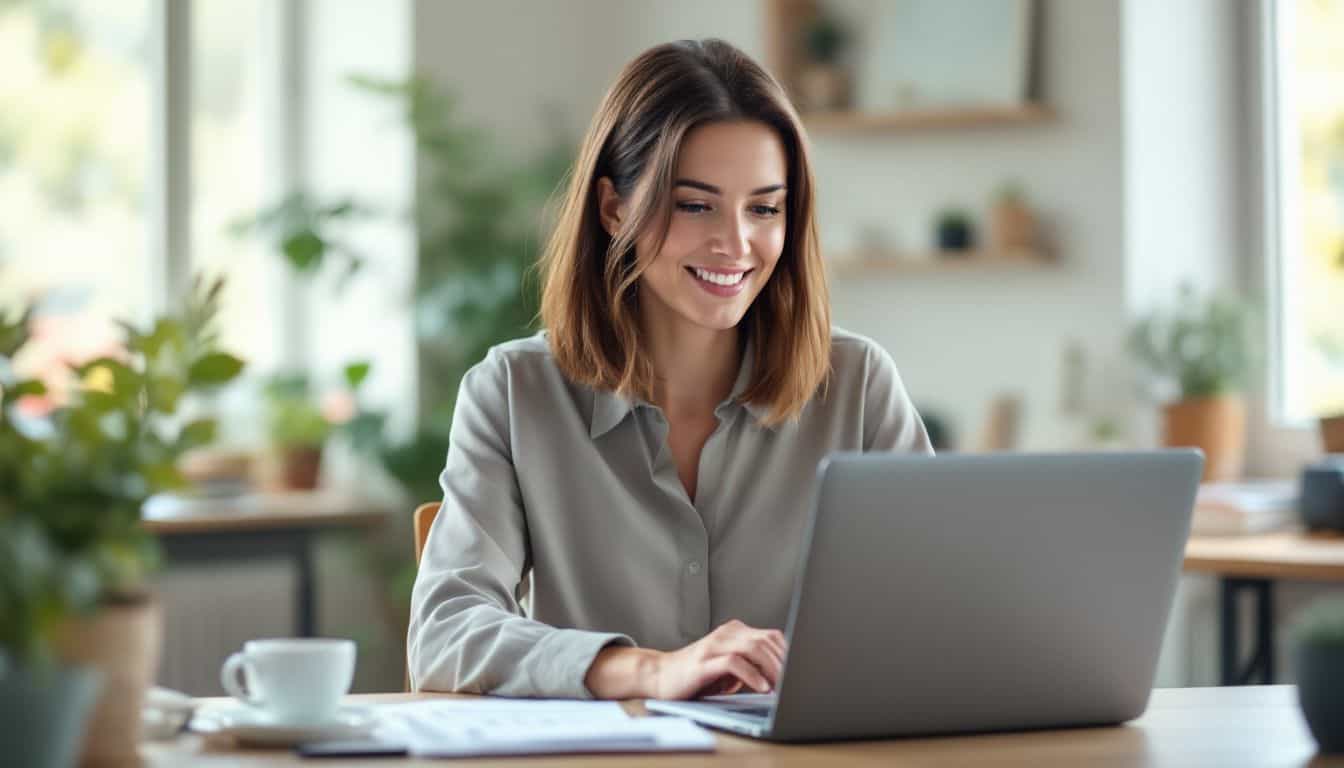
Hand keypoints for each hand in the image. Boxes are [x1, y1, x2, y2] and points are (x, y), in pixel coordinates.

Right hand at [653, 619, 786, 699]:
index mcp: (734, 632)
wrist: (660, 676)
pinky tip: (762, 687)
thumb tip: (781, 676)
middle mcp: (726, 634)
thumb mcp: (729, 667)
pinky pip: (734, 662)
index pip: (771, 636)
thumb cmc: (696, 674)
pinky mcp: (703, 662)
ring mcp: (714, 646)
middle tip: (795, 682)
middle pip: (766, 640)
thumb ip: (751, 665)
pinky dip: (752, 675)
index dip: (788, 653)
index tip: (800, 671)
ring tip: (782, 686)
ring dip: (772, 668)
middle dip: (784, 663)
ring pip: (753, 648)